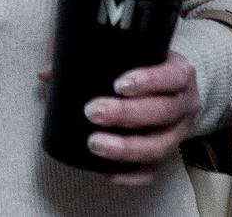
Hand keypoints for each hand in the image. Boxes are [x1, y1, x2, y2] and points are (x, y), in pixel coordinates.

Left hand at [82, 50, 199, 186]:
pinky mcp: (169, 155)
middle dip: (127, 114)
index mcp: (180, 74)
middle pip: (162, 112)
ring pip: (159, 146)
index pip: (172, 77)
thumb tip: (46, 72)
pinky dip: (133, 175)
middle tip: (93, 112)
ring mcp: (179, 133)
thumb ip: (93, 57)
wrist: (177, 92)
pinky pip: (154, 171)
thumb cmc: (148, 69)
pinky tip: (110, 173)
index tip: (119, 84)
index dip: (149, 81)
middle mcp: (184, 104)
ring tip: (95, 144)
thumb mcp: (134, 55)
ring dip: (126, 148)